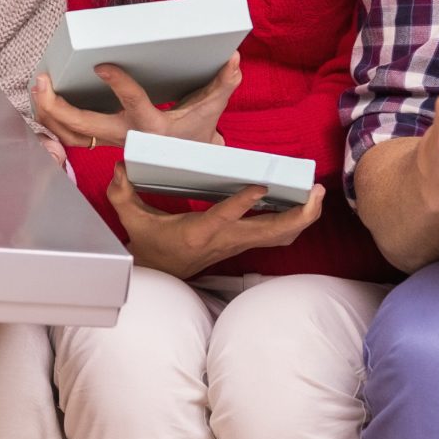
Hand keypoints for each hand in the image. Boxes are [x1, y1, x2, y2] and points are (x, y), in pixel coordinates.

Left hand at [32, 53, 241, 149]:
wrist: (187, 162)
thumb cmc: (196, 133)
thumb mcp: (212, 109)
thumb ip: (224, 83)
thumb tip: (235, 59)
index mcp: (151, 126)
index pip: (134, 103)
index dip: (119, 85)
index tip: (102, 66)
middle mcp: (126, 135)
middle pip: (83, 126)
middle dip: (57, 106)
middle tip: (42, 81)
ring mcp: (110, 140)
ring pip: (70, 135)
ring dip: (49, 114)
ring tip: (37, 87)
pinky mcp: (102, 140)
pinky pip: (71, 136)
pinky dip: (54, 121)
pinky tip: (43, 101)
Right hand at [103, 163, 325, 279]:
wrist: (160, 273)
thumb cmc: (150, 244)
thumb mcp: (131, 219)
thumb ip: (123, 192)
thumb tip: (121, 165)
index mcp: (199, 232)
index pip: (225, 216)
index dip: (244, 202)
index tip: (262, 185)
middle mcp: (225, 240)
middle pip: (271, 232)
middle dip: (299, 214)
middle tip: (316, 191)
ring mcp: (237, 243)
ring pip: (281, 236)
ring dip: (304, 218)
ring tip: (317, 195)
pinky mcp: (243, 243)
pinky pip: (277, 236)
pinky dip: (295, 223)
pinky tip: (305, 205)